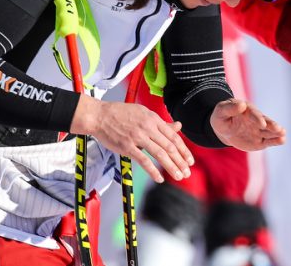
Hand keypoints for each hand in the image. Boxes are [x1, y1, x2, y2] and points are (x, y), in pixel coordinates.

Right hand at [71, 94, 193, 183]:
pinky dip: (152, 171)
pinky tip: (159, 178)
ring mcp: (138, 137)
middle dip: (180, 161)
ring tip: (178, 176)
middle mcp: (148, 128)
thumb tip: (178, 126)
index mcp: (154, 119)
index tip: (190, 160)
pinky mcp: (127, 146)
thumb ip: (161, 123)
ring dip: (171, 167)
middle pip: (169, 147)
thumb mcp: (144, 113)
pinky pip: (143, 160)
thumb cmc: (121, 114)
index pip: (174, 137)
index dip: (184, 150)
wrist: (100, 115)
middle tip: (187, 172)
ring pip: (160, 154)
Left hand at [210, 98, 286, 150]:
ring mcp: (259, 131)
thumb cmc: (222, 117)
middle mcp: (256, 120)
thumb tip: (241, 105)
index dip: (257, 119)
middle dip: (272, 125)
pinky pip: (268, 141)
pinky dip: (276, 141)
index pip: (254, 114)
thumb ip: (229, 108)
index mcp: (248, 110)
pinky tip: (282, 140)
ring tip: (283, 134)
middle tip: (278, 128)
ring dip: (277, 133)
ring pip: (270, 132)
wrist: (224, 128)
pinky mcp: (260, 141)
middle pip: (266, 122)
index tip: (262, 124)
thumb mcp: (221, 111)